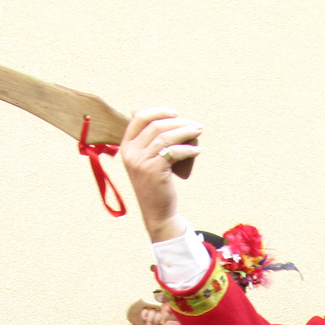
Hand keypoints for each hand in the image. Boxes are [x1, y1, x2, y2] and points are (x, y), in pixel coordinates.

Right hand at [119, 107, 201, 242]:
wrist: (157, 212)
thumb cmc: (156, 184)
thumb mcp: (148, 160)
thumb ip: (151, 139)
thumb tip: (162, 114)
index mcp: (126, 147)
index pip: (140, 118)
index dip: (159, 111)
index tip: (176, 114)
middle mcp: (130, 153)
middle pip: (156, 125)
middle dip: (178, 122)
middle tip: (195, 125)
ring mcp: (140, 162)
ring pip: (165, 136)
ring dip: (186, 132)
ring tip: (198, 132)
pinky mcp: (153, 171)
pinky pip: (174, 151)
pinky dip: (188, 149)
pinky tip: (197, 150)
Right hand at [121, 312, 170, 324]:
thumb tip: (174, 324)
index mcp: (164, 320)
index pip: (167, 314)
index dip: (163, 318)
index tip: (161, 324)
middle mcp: (158, 315)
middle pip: (159, 311)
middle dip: (156, 321)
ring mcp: (150, 312)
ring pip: (152, 310)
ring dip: (149, 319)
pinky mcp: (142, 311)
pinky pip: (145, 309)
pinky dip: (144, 315)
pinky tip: (143, 320)